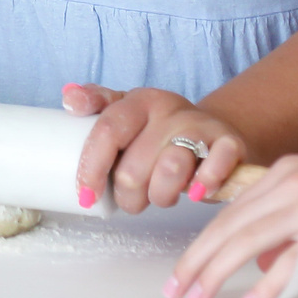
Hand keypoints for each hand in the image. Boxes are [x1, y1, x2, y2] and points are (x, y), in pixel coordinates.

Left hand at [64, 84, 246, 212]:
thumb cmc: (160, 131)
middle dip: (128, 196)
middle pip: (133, 167)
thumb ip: (97, 105)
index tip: (86, 195)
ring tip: (162, 195)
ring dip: (161, 196)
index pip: (107, 130)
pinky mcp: (229, 143)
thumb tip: (68, 98)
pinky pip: (214, 168)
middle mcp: (169, 108)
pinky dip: (204, 185)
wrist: (215, 132)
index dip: (92, 166)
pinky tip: (196, 192)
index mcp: (139, 100)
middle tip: (133, 199)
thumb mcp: (128, 112)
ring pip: (169, 171)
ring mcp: (201, 125)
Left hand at [164, 137, 297, 297]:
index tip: (189, 262)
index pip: (233, 209)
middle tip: (176, 287)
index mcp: (289, 171)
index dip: (206, 238)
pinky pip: (288, 261)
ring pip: (243, 241)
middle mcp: (290, 184)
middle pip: (227, 226)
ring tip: (196, 297)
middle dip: (196, 259)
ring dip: (214, 272)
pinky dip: (265, 285)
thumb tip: (270, 259)